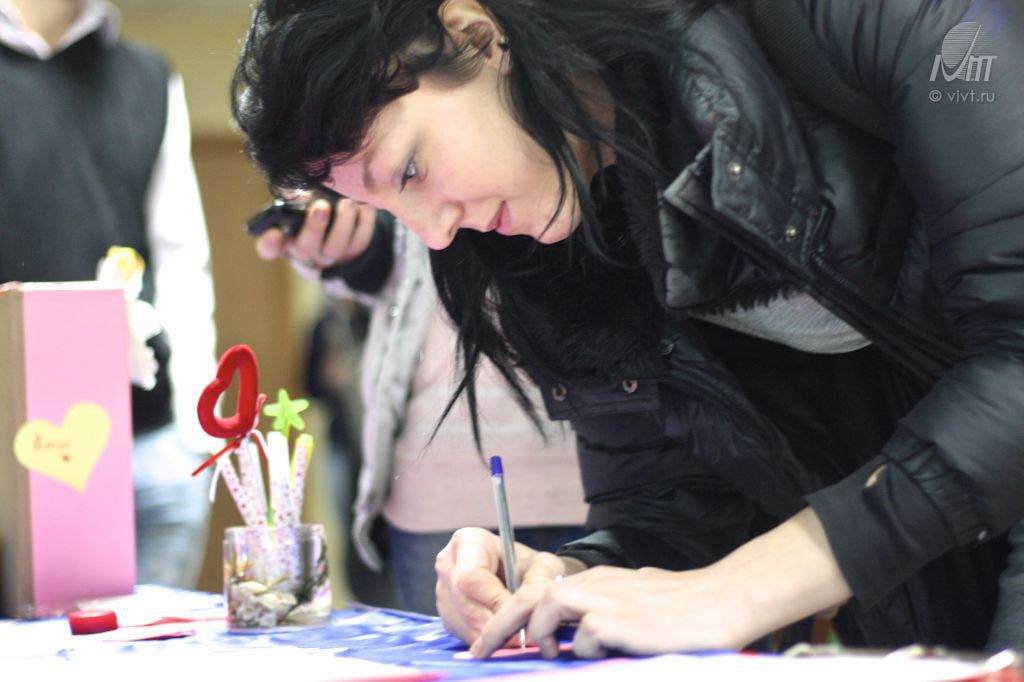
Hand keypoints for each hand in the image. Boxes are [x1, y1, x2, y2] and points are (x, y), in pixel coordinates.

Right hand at [254, 194, 375, 270]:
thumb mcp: (297, 201)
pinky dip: (365, 223)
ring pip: (335, 247)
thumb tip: (301, 178)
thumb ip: (294, 193)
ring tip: (347, 202)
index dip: (270, 244)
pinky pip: (360, 242)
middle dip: (314, 227)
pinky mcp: (354, 253)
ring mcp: (331, 255)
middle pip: (306, 247)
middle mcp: (306, 252)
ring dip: (343, 224)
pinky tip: (366, 206)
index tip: (274, 233)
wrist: (339, 226)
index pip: (268, 248)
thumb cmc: (310, 209)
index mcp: (284, 238)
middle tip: (321, 206)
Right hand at [434, 527, 571, 645]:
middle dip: (496, 622)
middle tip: (523, 630)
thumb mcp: (542, 566)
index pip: (471, 577)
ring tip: (518, 633)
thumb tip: (525, 613)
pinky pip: (465, 635)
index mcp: (466, 541)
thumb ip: (535, 584)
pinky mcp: (448, 616)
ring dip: (494, 636)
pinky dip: (488, 641)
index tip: (518, 609)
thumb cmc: (532, 565)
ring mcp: (443, 592)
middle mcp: (447, 565)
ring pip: (465, 624)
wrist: (526, 576)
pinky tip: (506, 634)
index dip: (494, 599)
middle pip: (465, 604)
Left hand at [472, 564, 754, 658]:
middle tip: (480, 651)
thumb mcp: (637, 600)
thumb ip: (607, 612)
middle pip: (530, 595)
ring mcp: (607, 600)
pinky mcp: (620, 621)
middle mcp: (596, 584)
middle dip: (500, 624)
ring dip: (541, 635)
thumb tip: (585, 635)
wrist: (725, 599)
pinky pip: (585, 637)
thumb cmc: (686, 605)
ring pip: (549, 607)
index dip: (511, 615)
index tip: (491, 640)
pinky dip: (585, 651)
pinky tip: (604, 655)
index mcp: (597, 581)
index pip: (540, 591)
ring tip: (548, 654)